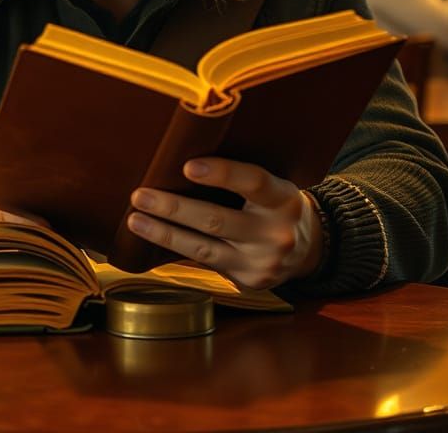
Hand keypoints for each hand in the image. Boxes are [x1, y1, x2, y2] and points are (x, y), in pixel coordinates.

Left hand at [126, 157, 323, 289]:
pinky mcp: (248, 282)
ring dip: (165, 234)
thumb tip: (185, 165)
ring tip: (136, 220)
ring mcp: (261, 262)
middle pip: (217, 220)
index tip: (186, 166)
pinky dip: (177, 251)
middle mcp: (275, 233)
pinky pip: (206, 265)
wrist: (310, 249)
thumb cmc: (277, 206)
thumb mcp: (273, 186)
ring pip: (204, 249)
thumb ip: (241, 179)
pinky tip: (156, 239)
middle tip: (141, 196)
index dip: (221, 173)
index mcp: (283, 198)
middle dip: (174, 208)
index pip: (252, 181)